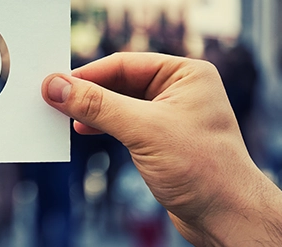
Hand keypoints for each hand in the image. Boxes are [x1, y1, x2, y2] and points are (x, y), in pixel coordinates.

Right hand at [42, 53, 281, 246]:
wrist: (229, 217)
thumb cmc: (202, 168)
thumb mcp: (143, 130)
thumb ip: (97, 105)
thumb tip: (55, 86)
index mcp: (186, 73)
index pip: (125, 64)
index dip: (88, 74)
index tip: (55, 83)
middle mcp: (181, 90)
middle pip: (120, 81)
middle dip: (88, 92)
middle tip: (53, 99)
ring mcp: (172, 115)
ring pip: (120, 103)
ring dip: (93, 110)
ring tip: (64, 116)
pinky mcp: (163, 139)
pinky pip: (125, 123)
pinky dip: (103, 125)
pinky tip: (84, 130)